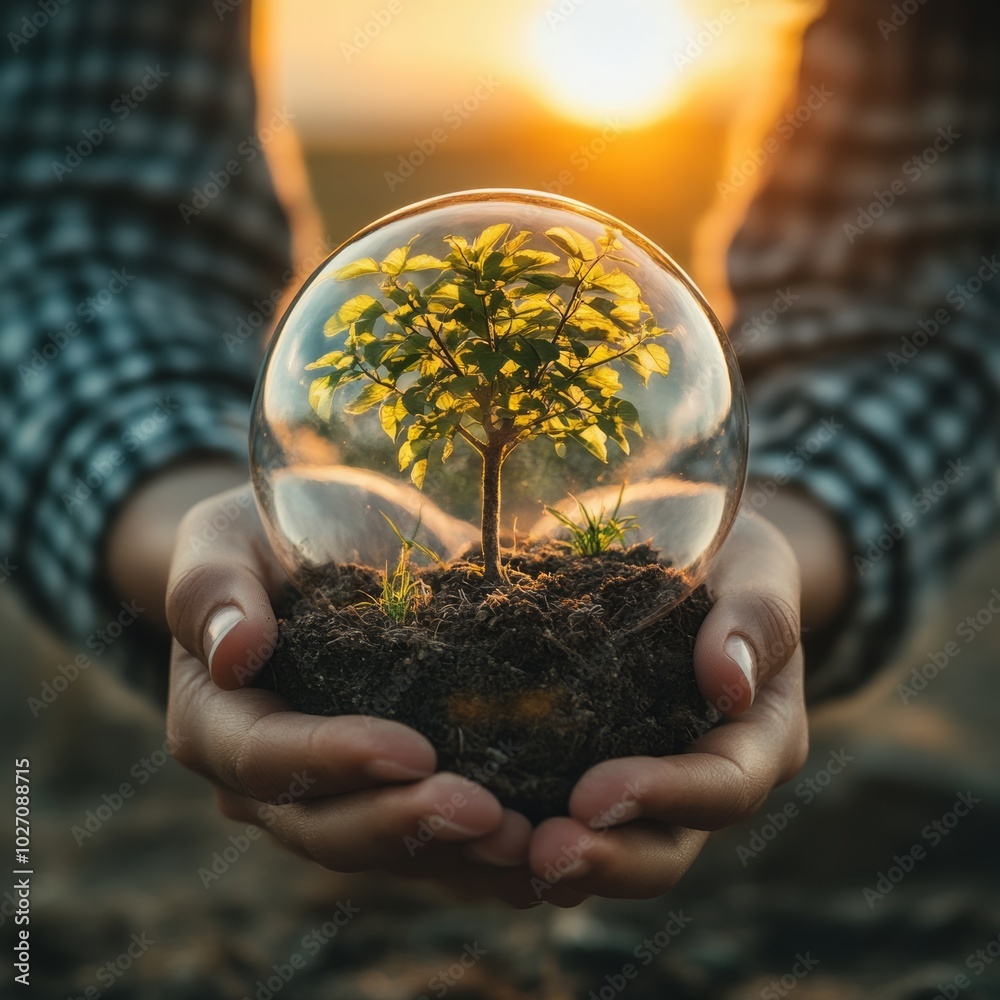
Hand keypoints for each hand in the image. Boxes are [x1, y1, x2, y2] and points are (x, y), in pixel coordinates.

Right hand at [165, 479, 585, 905]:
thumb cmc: (264, 538)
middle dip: (407, 827)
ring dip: (457, 858)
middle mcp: (266, 782)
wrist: (314, 548)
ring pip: (387, 854)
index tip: (412, 751)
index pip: (266, 758)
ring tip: (528, 845)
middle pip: (327, 827)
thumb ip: (212, 588)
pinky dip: (482, 861)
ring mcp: (331, 797)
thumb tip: (235, 651)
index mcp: (217, 721)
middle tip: (487, 816)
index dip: (335, 761)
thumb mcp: (224, 538)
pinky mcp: (387, 797)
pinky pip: (429, 847)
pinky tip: (541, 858)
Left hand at [521, 503, 810, 899]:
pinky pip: (556, 814)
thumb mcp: (756, 574)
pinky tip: (466, 823)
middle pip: (663, 848)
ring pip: (604, 846)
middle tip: (539, 852)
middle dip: (603, 859)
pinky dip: (517, 828)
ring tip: (488, 849)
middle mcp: (700, 777)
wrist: (689, 553)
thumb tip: (727, 682)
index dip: (661, 799)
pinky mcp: (588, 766)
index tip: (592, 796)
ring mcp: (644, 781)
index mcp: (756, 740)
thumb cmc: (732, 564)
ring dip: (550, 860)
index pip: (723, 788)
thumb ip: (755, 620)